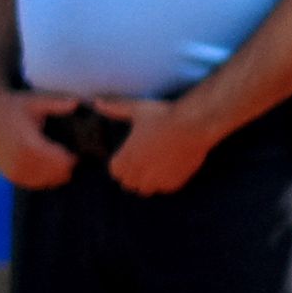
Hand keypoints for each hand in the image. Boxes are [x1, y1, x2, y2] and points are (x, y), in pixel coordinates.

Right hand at [0, 87, 78, 190]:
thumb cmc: (15, 107)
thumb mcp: (36, 101)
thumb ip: (57, 104)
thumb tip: (76, 103)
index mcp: (29, 145)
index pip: (62, 163)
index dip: (73, 157)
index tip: (75, 149)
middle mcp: (20, 162)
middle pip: (58, 174)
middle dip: (66, 165)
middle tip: (66, 152)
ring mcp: (15, 171)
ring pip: (48, 181)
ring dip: (56, 172)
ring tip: (56, 156)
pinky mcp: (12, 176)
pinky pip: (37, 184)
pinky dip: (45, 176)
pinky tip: (45, 163)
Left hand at [94, 98, 217, 195]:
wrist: (195, 124)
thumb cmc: (165, 114)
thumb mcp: (137, 108)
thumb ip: (116, 108)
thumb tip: (96, 102)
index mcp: (129, 155)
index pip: (115, 171)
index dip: (119, 165)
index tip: (126, 157)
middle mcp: (141, 170)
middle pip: (128, 183)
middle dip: (131, 174)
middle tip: (140, 161)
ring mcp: (158, 178)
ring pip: (144, 189)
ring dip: (145, 181)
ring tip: (153, 167)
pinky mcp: (174, 182)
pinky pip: (162, 189)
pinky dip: (162, 183)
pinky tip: (168, 168)